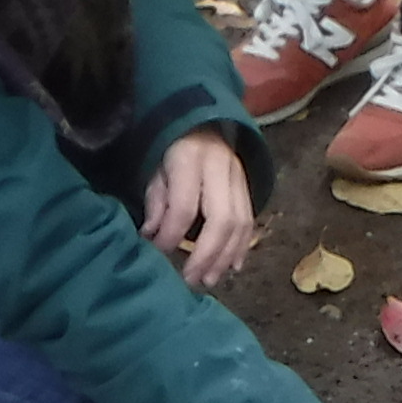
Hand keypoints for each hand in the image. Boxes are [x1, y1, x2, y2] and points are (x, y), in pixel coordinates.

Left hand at [140, 132, 254, 288]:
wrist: (203, 123)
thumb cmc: (172, 149)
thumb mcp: (156, 169)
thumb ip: (156, 201)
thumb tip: (151, 237)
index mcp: (190, 159)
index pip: (184, 206)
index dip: (171, 234)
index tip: (159, 252)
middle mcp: (220, 168)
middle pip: (221, 219)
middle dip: (207, 255)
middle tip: (193, 279)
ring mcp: (239, 178)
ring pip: (240, 224)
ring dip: (226, 257)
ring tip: (210, 279)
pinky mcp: (248, 188)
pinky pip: (250, 222)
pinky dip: (241, 248)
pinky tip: (232, 267)